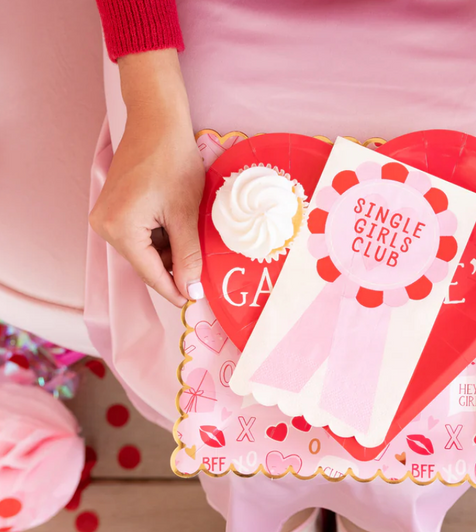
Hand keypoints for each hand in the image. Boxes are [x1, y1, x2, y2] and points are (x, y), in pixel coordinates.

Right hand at [89, 50, 204, 306]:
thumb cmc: (173, 161)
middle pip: (146, 263)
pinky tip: (179, 224)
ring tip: (192, 233)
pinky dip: (162, 236)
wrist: (156, 120)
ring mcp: (106, 217)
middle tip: (203, 266)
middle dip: (174, 266)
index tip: (196, 300)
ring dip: (170, 250)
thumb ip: (188, 256)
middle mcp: (104, 226)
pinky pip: (140, 235)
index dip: (175, 289)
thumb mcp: (186, 215)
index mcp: (119, 230)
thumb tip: (191, 291)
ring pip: (145, 250)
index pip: (151, 274)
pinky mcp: (113, 208)